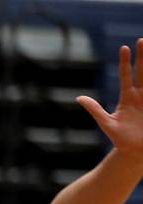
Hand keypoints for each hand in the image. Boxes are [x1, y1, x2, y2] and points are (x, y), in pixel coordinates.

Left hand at [78, 38, 142, 160]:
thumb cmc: (120, 139)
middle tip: (142, 40)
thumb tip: (79, 97)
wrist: (134, 152)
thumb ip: (95, 109)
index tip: (124, 47)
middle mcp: (140, 96)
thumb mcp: (106, 123)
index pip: (126, 75)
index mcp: (127, 97)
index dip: (126, 62)